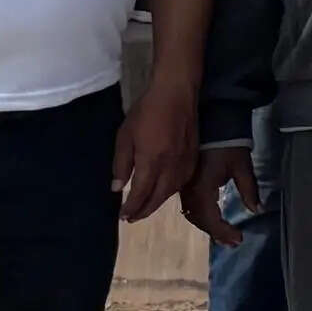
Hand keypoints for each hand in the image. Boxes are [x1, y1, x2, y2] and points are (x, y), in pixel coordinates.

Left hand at [111, 79, 196, 222]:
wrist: (176, 92)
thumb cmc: (146, 112)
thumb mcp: (125, 136)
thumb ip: (121, 164)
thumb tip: (117, 188)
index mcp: (152, 161)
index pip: (141, 194)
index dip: (131, 208)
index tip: (123, 216)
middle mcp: (170, 165)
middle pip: (158, 196)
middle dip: (145, 210)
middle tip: (133, 217)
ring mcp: (185, 161)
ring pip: (172, 190)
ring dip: (159, 202)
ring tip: (147, 206)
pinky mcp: (194, 155)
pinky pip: (184, 180)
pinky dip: (173, 190)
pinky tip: (166, 190)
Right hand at [184, 143, 261, 246]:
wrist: (214, 123)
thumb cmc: (230, 144)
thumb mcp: (242, 166)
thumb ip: (249, 190)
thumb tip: (255, 210)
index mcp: (202, 189)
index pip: (210, 218)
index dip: (224, 231)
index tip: (239, 239)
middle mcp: (189, 191)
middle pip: (199, 219)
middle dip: (216, 232)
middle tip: (233, 242)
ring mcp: (184, 187)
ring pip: (193, 214)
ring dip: (208, 226)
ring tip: (224, 236)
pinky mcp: (185, 183)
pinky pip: (190, 206)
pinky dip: (201, 216)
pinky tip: (211, 220)